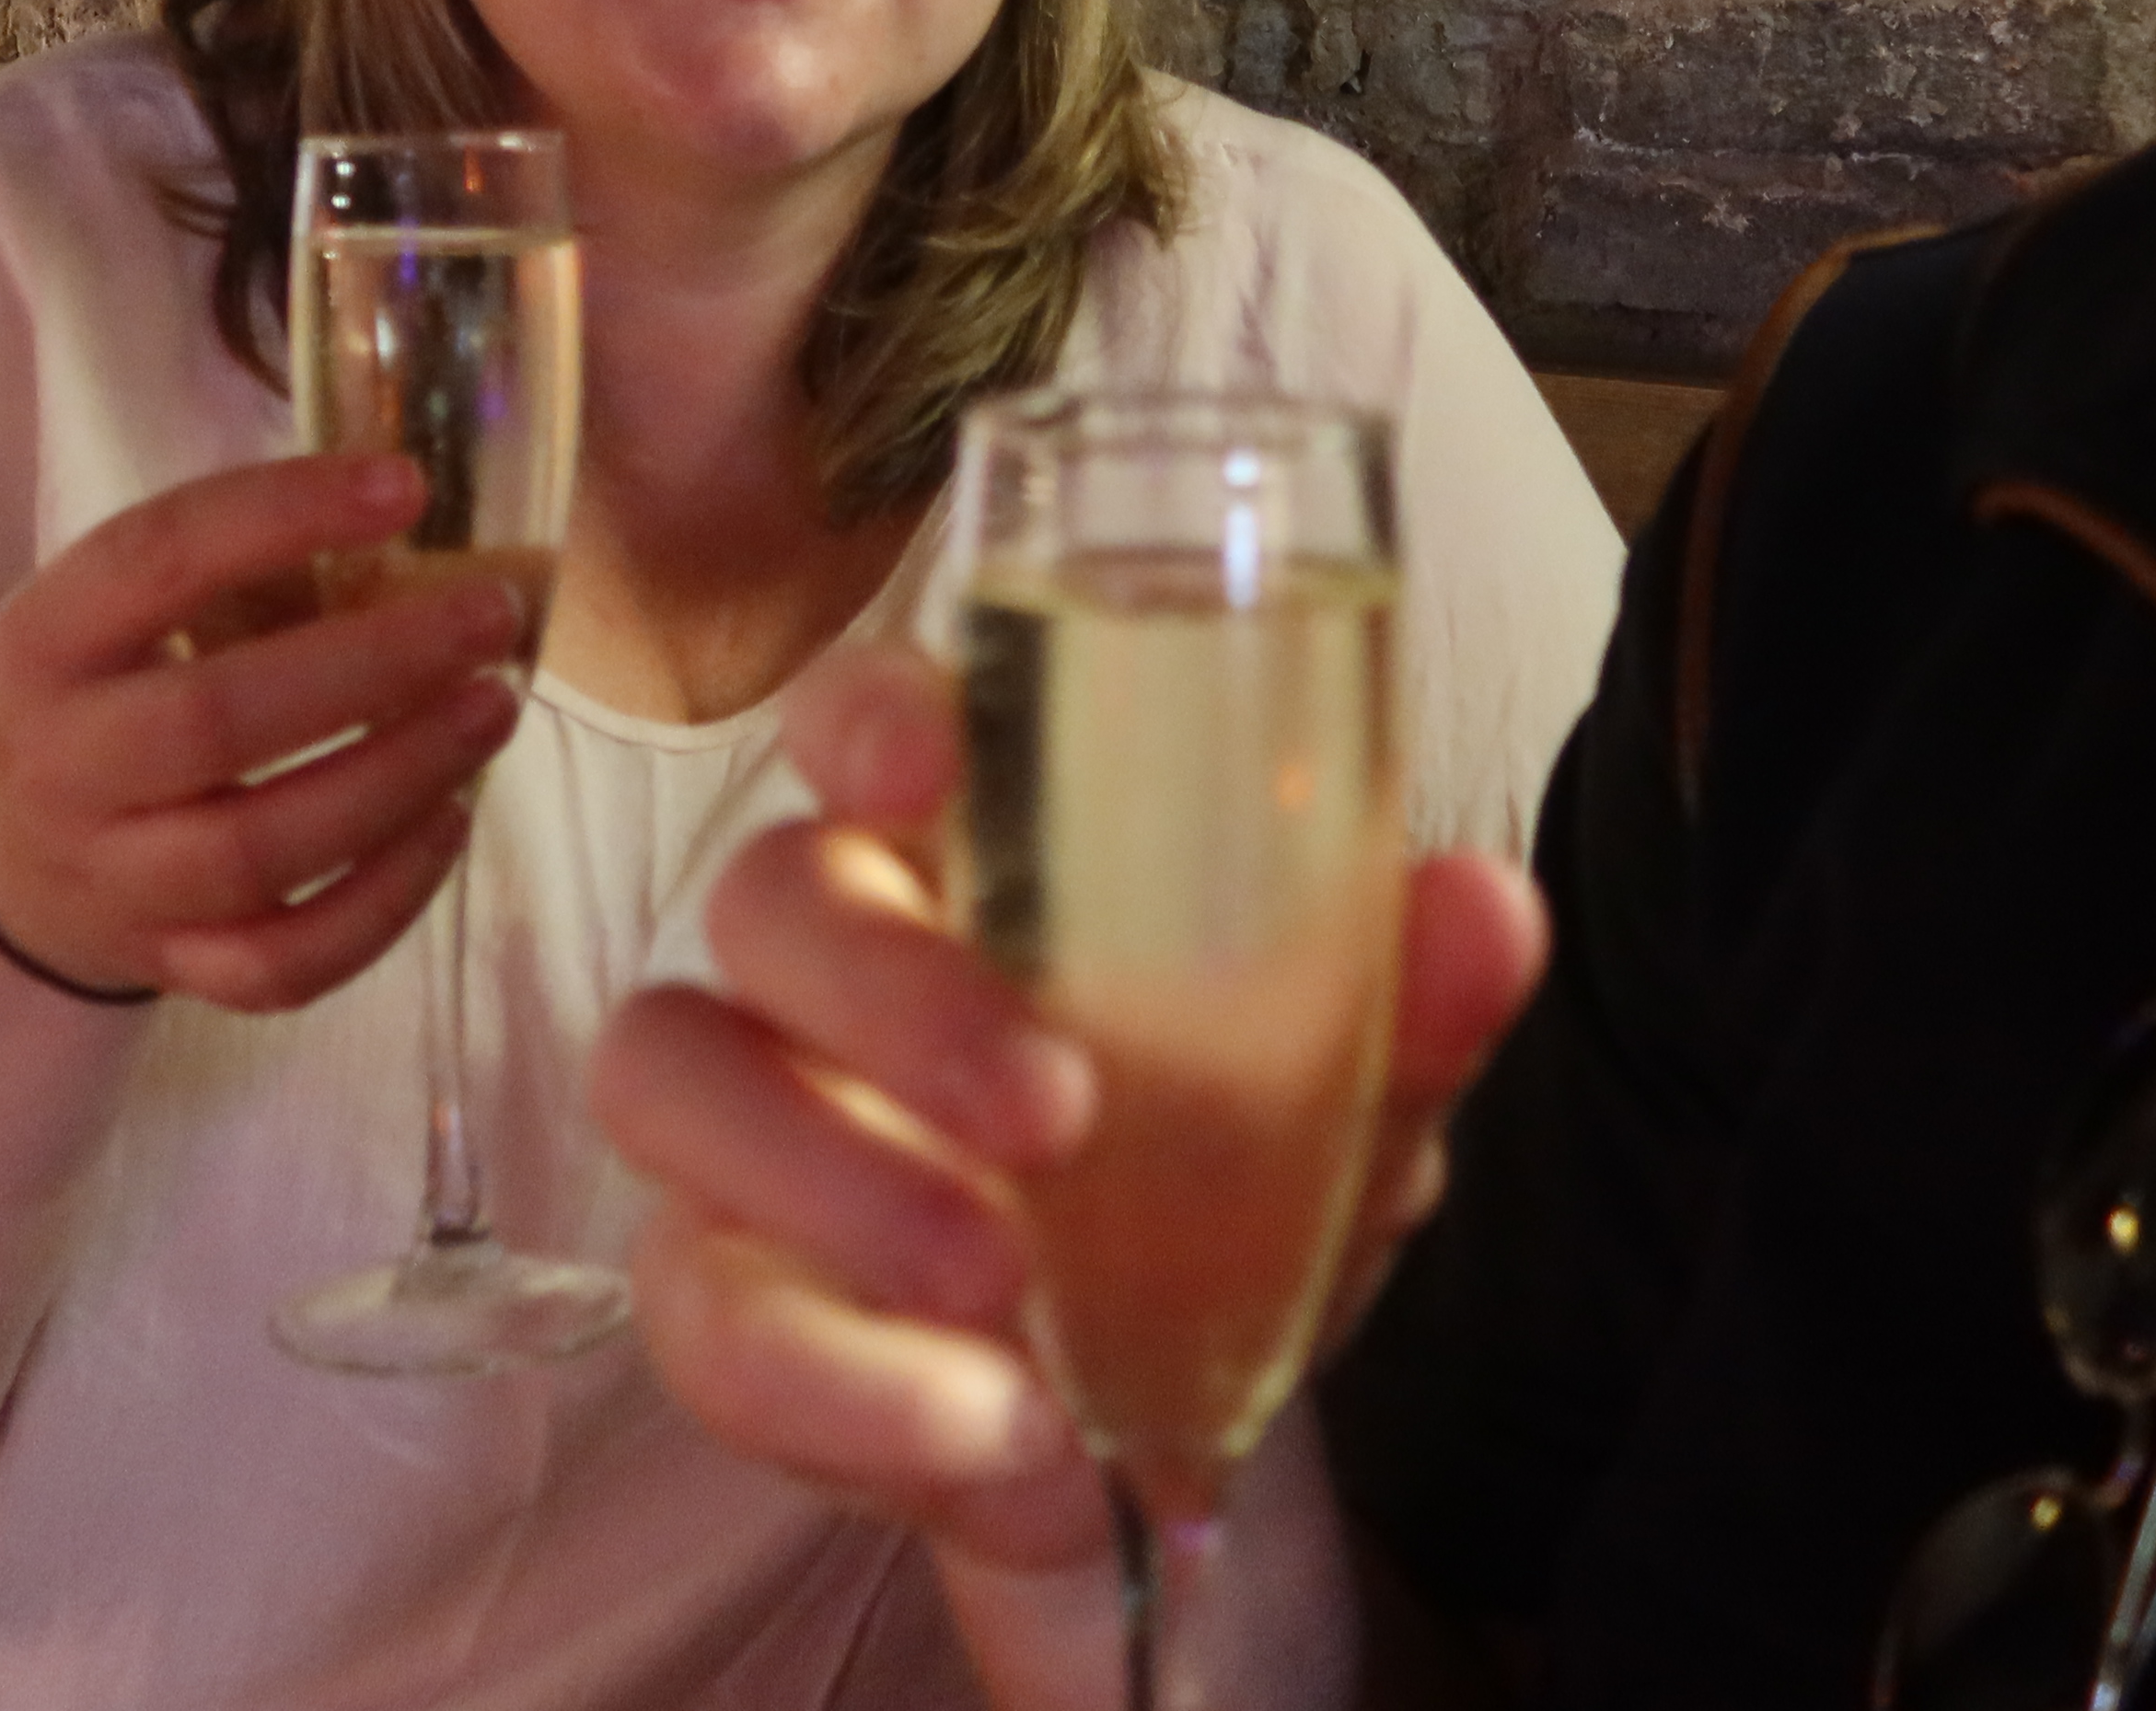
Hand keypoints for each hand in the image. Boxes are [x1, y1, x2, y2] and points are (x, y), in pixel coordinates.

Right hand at [0, 453, 531, 1010]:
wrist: (20, 866)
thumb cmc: (118, 695)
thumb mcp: (129, 614)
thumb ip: (244, 569)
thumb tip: (420, 513)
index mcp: (47, 641)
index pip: (154, 559)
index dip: (283, 515)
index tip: (407, 487)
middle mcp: (61, 765)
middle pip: (215, 721)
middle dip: (374, 664)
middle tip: (487, 617)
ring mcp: (113, 882)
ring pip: (261, 851)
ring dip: (399, 777)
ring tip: (494, 707)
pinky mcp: (173, 966)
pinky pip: (288, 960)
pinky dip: (385, 899)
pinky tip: (449, 821)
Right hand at [592, 641, 1549, 1585]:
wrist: (1170, 1427)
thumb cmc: (1222, 1180)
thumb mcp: (1343, 1102)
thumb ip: (1406, 1002)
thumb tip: (1487, 906)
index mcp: (969, 851)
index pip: (866, 715)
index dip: (870, 715)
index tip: (927, 764)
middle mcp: (825, 960)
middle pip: (768, 889)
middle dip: (892, 992)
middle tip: (1055, 1115)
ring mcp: (748, 1122)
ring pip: (668, 1071)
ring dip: (830, 1180)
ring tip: (998, 1292)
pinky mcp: (721, 1291)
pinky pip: (705, 1317)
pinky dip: (846, 1387)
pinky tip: (998, 1439)